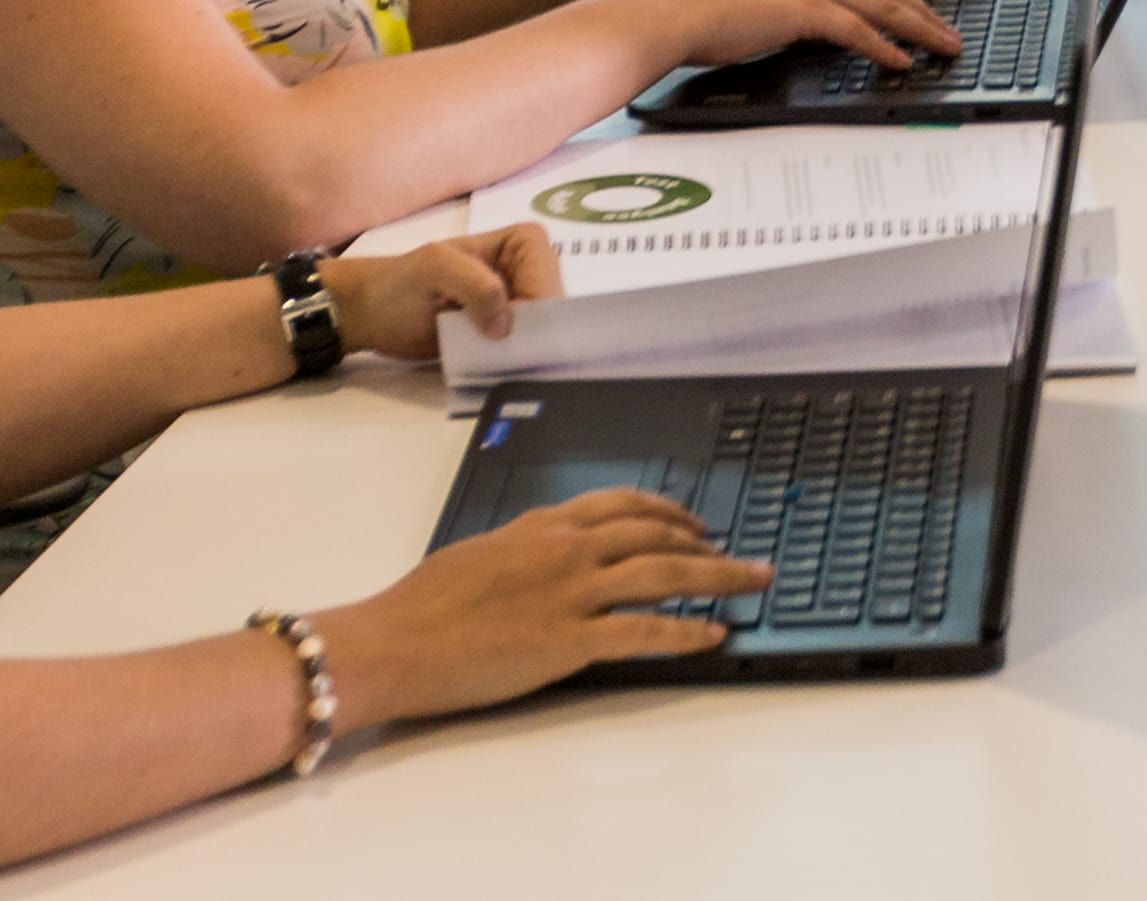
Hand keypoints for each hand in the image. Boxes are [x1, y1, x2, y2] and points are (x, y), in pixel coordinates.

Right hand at [310, 492, 766, 725]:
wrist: (394, 641)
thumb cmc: (422, 605)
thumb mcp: (480, 553)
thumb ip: (523, 549)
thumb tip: (541, 554)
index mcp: (544, 525)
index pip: (623, 505)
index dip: (668, 512)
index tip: (694, 521)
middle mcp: (568, 549)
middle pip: (658, 536)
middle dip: (708, 543)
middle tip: (741, 552)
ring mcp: (573, 593)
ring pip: (666, 574)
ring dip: (719, 577)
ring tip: (752, 582)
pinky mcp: (570, 641)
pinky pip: (645, 633)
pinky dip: (687, 632)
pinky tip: (714, 635)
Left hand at [318, 227, 562, 363]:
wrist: (369, 315)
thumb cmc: (398, 284)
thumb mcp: (434, 269)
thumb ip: (476, 285)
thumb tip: (507, 326)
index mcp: (517, 243)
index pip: (547, 269)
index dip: (538, 298)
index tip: (514, 326)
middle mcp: (524, 272)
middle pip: (553, 301)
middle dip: (538, 327)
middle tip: (514, 350)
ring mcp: (514, 305)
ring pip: (543, 328)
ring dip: (529, 348)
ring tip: (506, 361)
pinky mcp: (501, 336)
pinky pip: (524, 349)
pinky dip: (517, 361)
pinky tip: (503, 369)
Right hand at [654, 0, 962, 71]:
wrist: (673, 12)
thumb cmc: (710, 8)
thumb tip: (834, 21)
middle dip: (931, 1)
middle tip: (957, 22)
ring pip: (883, 0)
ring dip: (920, 26)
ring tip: (945, 46)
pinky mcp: (803, 6)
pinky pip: (857, 28)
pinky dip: (884, 46)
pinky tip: (901, 61)